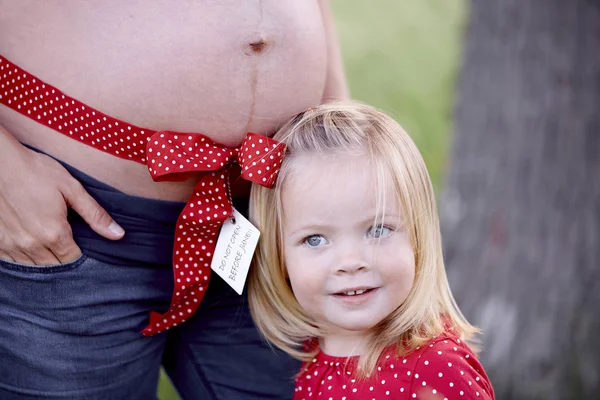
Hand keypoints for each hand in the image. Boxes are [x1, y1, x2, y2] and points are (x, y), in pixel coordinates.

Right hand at [0, 129, 123, 264]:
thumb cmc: (36, 171)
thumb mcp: (71, 189)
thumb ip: (95, 215)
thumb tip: (118, 234)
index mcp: (53, 233)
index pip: (73, 260)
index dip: (82, 256)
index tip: (85, 247)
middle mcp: (31, 244)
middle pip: (54, 267)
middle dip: (64, 260)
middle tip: (69, 245)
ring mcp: (11, 245)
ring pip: (34, 267)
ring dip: (45, 260)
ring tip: (51, 245)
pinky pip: (14, 261)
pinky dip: (25, 257)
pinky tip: (32, 244)